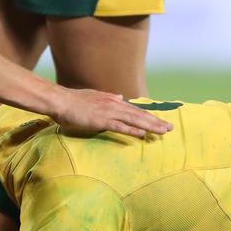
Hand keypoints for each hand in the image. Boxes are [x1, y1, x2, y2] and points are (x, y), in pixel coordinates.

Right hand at [52, 89, 173, 137]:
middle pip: (139, 115)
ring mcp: (109, 112)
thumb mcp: (95, 96)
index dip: (149, 116)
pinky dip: (132, 130)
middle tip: (170, 128)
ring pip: (134, 120)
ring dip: (149, 126)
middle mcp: (115, 104)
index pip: (135, 110)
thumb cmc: (75, 101)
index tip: (161, 122)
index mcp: (114, 100)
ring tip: (162, 132)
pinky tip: (143, 134)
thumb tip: (121, 97)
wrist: (61, 101)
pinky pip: (120, 126)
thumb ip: (109, 98)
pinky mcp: (102, 120)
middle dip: (156, 122)